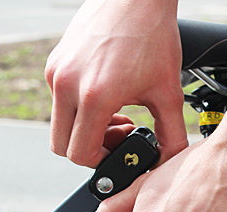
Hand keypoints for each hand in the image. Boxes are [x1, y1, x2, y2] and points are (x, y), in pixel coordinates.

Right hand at [44, 0, 187, 166]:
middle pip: (61, 146)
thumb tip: (167, 161)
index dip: (101, 160)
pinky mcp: (54, 62)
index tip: (120, 148)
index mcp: (95, 96)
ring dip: (84, 126)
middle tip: (117, 133)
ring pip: (60, 123)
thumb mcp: (168, 92)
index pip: (80, 153)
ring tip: (115, 111)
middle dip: (89, 147)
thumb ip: (171, 134)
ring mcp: (57, 72)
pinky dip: (79, 105)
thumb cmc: (152, 36)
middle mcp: (68, 85)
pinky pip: (59, 99)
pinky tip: (105, 91)